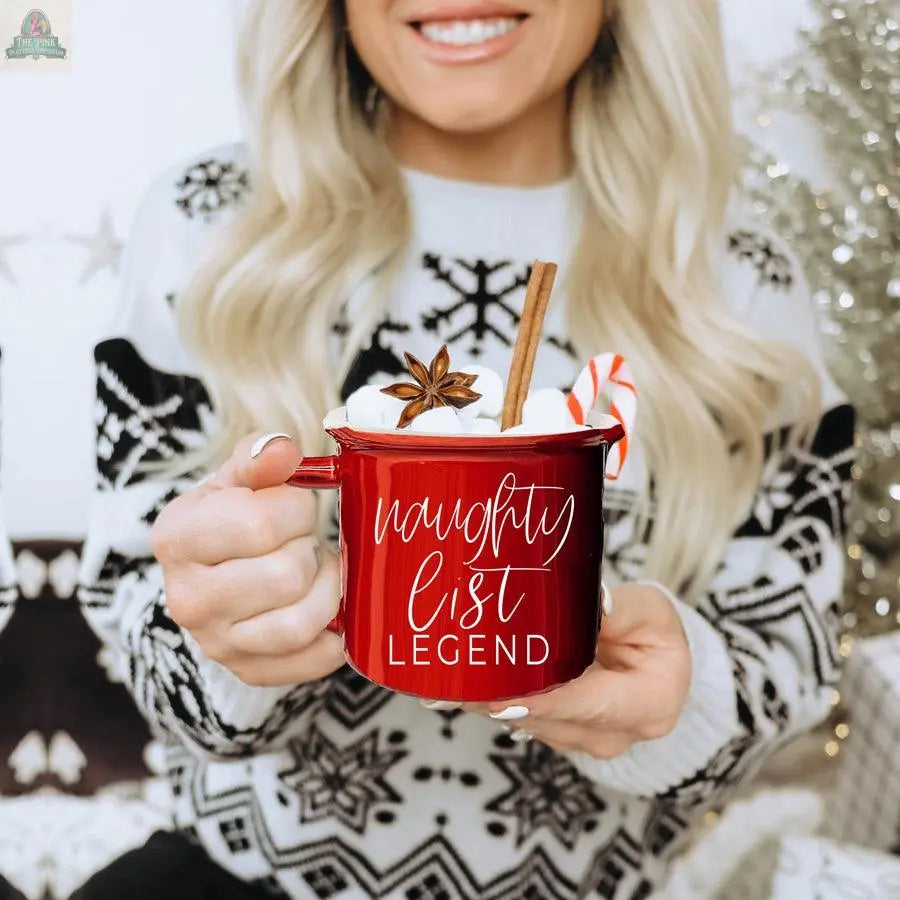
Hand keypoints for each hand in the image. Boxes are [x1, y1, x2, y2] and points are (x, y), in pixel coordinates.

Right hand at [151, 432, 343, 686]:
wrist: (212, 575)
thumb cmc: (230, 519)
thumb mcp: (237, 479)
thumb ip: (259, 458)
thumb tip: (282, 449)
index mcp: (177, 539)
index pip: (259, 524)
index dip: (296, 509)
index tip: (293, 506)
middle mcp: (187, 600)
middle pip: (286, 576)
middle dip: (310, 550)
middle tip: (304, 541)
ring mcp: (217, 643)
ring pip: (300, 623)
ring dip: (327, 589)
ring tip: (317, 569)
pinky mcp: (249, 671)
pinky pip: (314, 660)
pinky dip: (336, 633)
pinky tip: (329, 607)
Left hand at [462, 584, 690, 757]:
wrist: (658, 665)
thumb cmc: (656, 635)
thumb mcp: (652, 612)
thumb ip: (624, 610)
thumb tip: (594, 605)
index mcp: (649, 706)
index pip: (587, 705)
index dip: (541, 701)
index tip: (500, 696)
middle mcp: (615, 735)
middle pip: (551, 719)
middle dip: (503, 701)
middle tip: (460, 681)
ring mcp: (587, 741)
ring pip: (532, 724)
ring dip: (493, 704)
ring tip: (456, 679)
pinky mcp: (562, 736)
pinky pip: (526, 720)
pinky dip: (498, 702)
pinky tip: (467, 685)